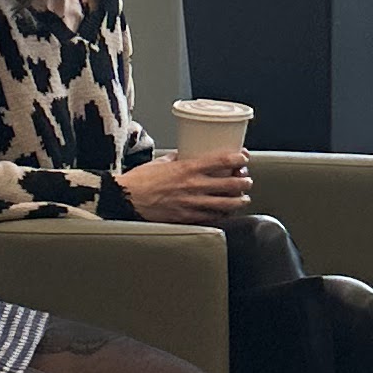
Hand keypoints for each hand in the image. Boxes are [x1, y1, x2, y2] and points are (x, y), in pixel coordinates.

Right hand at [117, 152, 254, 225]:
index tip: (244, 157)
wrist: (125, 199)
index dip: (238, 158)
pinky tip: (227, 213)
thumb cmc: (140, 180)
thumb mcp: (161, 162)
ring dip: (239, 200)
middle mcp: (193, 186)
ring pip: (225, 204)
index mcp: (187, 168)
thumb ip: (178, 158)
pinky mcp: (187, 218)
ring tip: (243, 198)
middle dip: (244, 182)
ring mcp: (191, 204)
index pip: (222, 160)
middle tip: (247, 180)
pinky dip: (223, 215)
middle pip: (230, 184)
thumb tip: (188, 154)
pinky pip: (212, 218)